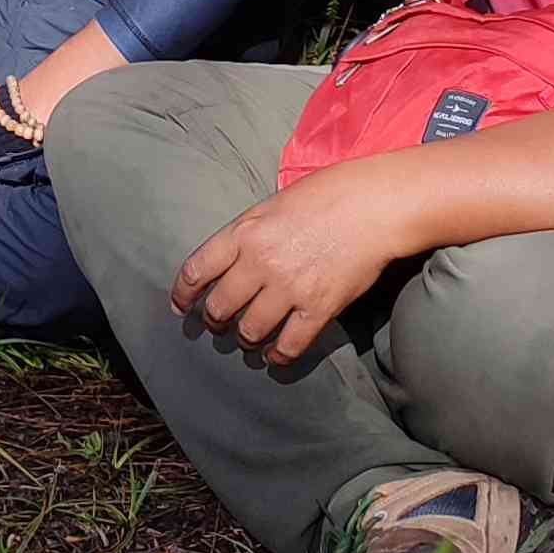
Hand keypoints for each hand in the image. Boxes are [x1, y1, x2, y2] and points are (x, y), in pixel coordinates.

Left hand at [172, 160, 413, 365]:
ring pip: (249, 331)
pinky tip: (274, 356)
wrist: (373, 205)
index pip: (197, 270)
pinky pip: (288, 346)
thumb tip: (231, 260)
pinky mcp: (318, 308)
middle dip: (213, 321)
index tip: (180, 307)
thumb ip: (248, 233)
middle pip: (219, 308)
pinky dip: (277, 357)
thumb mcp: (273, 204)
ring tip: (247, 339)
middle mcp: (260, 262)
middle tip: (217, 325)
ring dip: (244, 339)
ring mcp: (289, 288)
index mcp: (244, 232)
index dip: (183, 294)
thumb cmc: (326, 196)